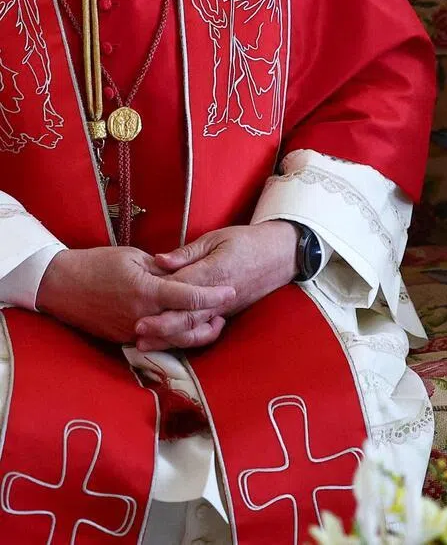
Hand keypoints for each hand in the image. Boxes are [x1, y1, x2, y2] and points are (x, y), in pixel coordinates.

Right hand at [36, 247, 235, 347]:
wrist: (61, 285)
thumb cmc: (99, 263)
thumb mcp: (135, 258)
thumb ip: (163, 269)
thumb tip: (186, 274)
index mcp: (146, 290)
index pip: (188, 297)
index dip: (213, 295)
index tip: (231, 290)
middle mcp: (141, 315)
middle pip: (185, 324)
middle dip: (210, 318)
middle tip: (228, 308)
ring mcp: (131, 330)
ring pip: (172, 339)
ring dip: (195, 333)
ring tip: (214, 322)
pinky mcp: (123, 339)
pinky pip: (155, 341)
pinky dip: (174, 337)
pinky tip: (187, 328)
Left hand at [134, 223, 297, 351]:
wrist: (280, 255)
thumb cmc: (247, 242)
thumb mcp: (217, 238)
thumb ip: (188, 252)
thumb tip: (159, 260)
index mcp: (214, 271)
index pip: (182, 287)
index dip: (158, 294)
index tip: (135, 298)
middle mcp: (218, 295)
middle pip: (186, 314)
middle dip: (160, 324)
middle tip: (136, 328)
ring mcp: (223, 308)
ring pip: (193, 328)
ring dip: (168, 337)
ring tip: (144, 343)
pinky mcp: (227, 314)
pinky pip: (204, 331)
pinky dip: (185, 339)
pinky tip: (168, 343)